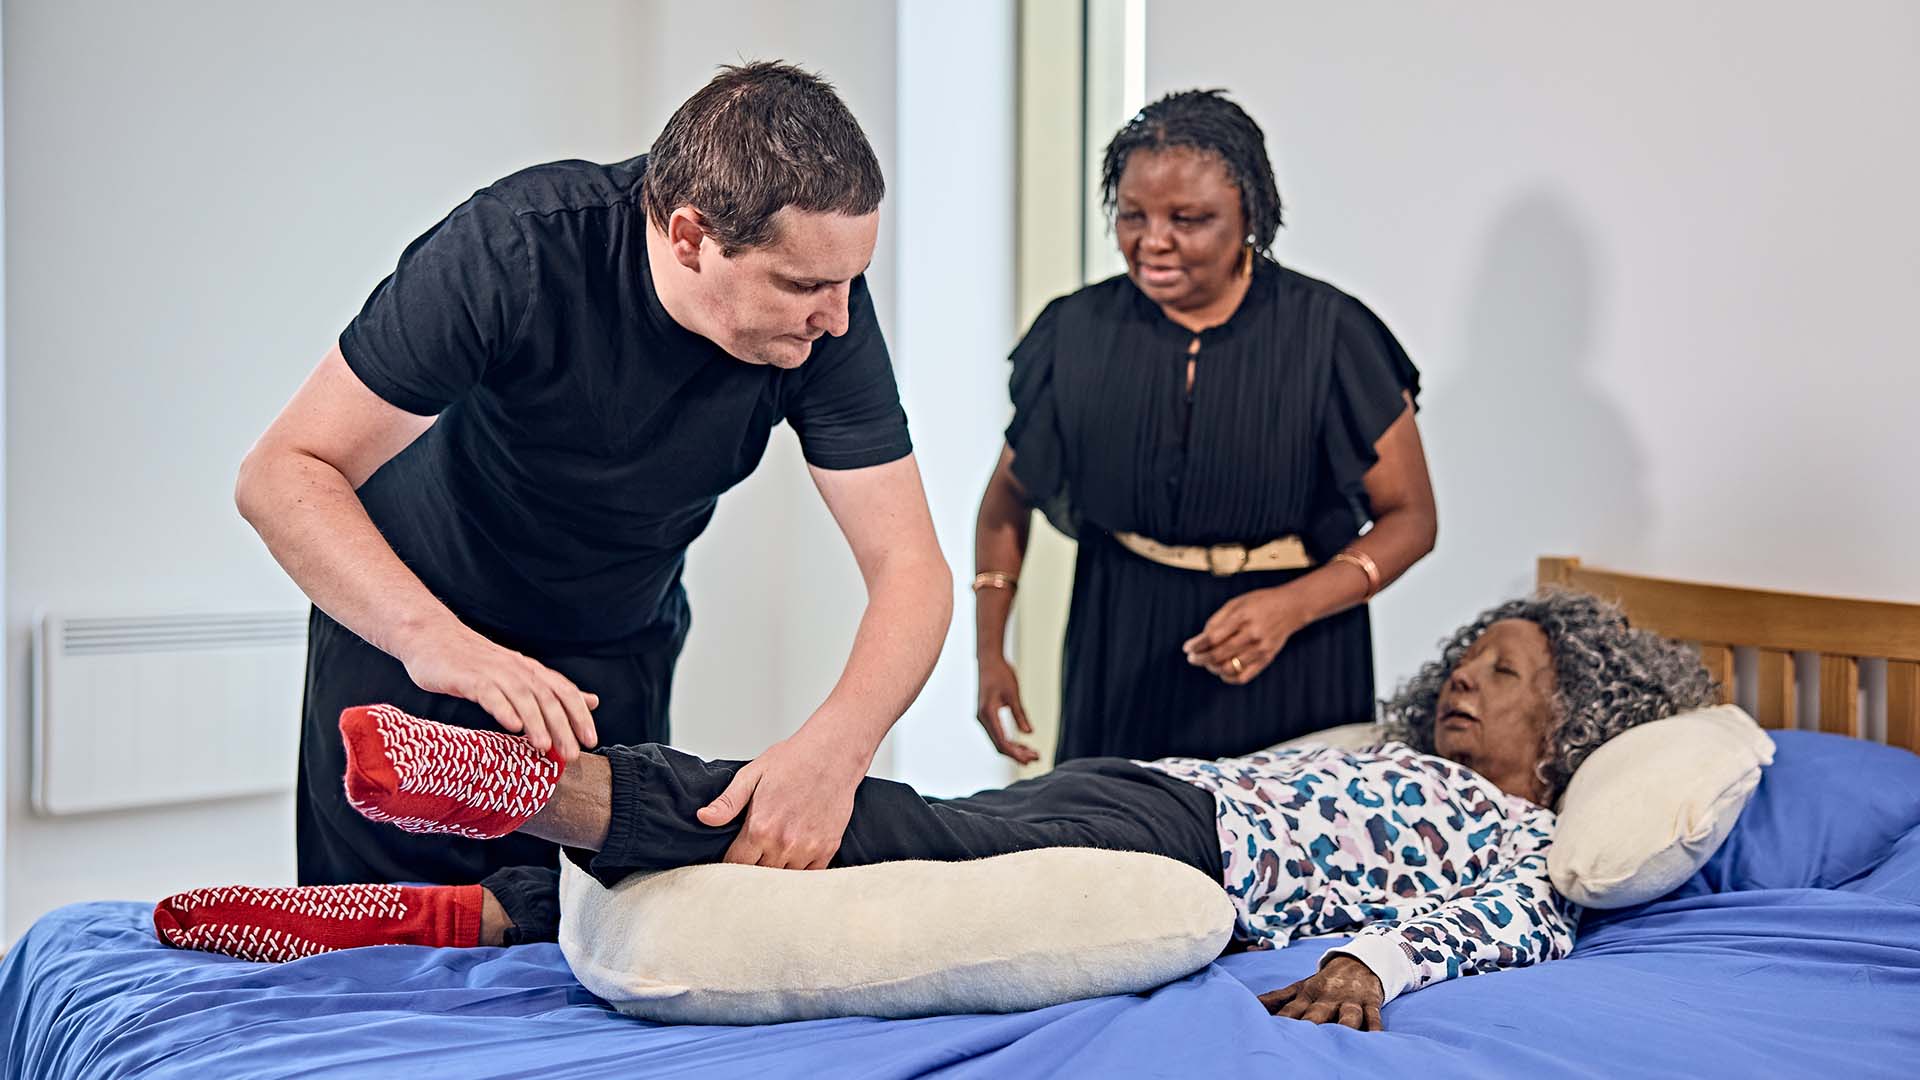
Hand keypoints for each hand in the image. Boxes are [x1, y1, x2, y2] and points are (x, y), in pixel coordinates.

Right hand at [397, 623, 598, 761]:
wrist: (432, 637)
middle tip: (572, 754)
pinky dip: (502, 709)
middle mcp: (516, 669)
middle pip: (547, 698)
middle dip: (562, 727)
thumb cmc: (475, 661)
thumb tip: (591, 701)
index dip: (580, 715)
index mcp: (530, 670)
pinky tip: (512, 726)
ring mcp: (492, 672)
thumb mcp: (518, 673)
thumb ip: (553, 690)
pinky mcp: (467, 677)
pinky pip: (489, 693)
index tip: (591, 740)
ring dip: (535, 722)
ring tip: (544, 747)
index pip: (564, 691)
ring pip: (521, 697)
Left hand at [695, 731, 863, 868]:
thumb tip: (703, 817)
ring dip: (776, 871)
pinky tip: (795, 856)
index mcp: (761, 828)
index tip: (732, 859)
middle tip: (752, 857)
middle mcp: (784, 843)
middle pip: (759, 875)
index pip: (736, 864)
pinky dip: (800, 870)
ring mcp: (808, 848)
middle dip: (752, 868)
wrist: (833, 754)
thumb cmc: (793, 760)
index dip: (730, 864)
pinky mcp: (828, 848)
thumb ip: (727, 802)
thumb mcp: (752, 775)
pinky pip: (809, 875)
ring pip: (783, 878)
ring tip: (773, 856)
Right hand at [976, 656, 1038, 764]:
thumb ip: (1020, 715)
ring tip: (1031, 753)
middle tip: (1036, 758)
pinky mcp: (986, 715)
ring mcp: (983, 718)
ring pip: (997, 741)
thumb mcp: (1013, 694)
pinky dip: (1009, 740)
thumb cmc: (1000, 673)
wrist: (988, 660)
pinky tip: (1021, 744)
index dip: (1017, 753)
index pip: (1002, 741)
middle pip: (999, 745)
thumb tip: (1028, 733)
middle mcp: (983, 719)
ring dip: (1014, 749)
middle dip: (1017, 754)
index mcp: (988, 714)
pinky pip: (996, 734)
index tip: (1032, 758)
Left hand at [1182, 587, 1302, 684]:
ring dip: (1212, 668)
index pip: (1213, 637)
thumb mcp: (1236, 603)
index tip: (1187, 648)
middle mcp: (1252, 635)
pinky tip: (1221, 671)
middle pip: (1219, 654)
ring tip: (1207, 662)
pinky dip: (1228, 677)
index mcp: (1242, 617)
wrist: (1291, 607)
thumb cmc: (1259, 603)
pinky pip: (1243, 676)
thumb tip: (1201, 639)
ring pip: (1229, 668)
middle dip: (1200, 658)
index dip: (1197, 645)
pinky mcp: (1267, 659)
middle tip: (1192, 658)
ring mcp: (1260, 649)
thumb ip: (1217, 620)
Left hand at [1259, 956, 1384, 1030]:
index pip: (1291, 1011)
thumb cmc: (1324, 982)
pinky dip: (1374, 1026)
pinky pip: (1373, 1016)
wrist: (1358, 961)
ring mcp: (1350, 1000)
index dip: (1282, 1022)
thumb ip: (1278, 998)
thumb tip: (1253, 1004)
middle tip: (1301, 1040)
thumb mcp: (1300, 987)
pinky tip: (1373, 1038)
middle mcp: (1328, 998)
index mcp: (1308, 995)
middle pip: (1317, 1014)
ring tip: (1339, 1038)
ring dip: (1344, 1025)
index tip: (1271, 1034)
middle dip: (1310, 1025)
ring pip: (1348, 1015)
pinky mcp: (1370, 1002)